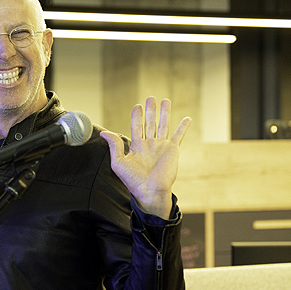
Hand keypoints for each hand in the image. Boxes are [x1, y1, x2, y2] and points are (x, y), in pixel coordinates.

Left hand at [100, 97, 190, 219]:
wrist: (150, 191)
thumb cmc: (133, 180)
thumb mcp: (119, 162)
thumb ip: (114, 146)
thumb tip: (104, 132)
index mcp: (137, 146)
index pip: (136, 126)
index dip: (136, 116)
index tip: (137, 106)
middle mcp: (149, 144)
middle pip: (150, 123)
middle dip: (150, 110)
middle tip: (150, 98)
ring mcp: (161, 147)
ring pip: (163, 125)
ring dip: (164, 113)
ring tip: (165, 101)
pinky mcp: (172, 150)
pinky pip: (179, 136)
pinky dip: (183, 127)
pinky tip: (186, 118)